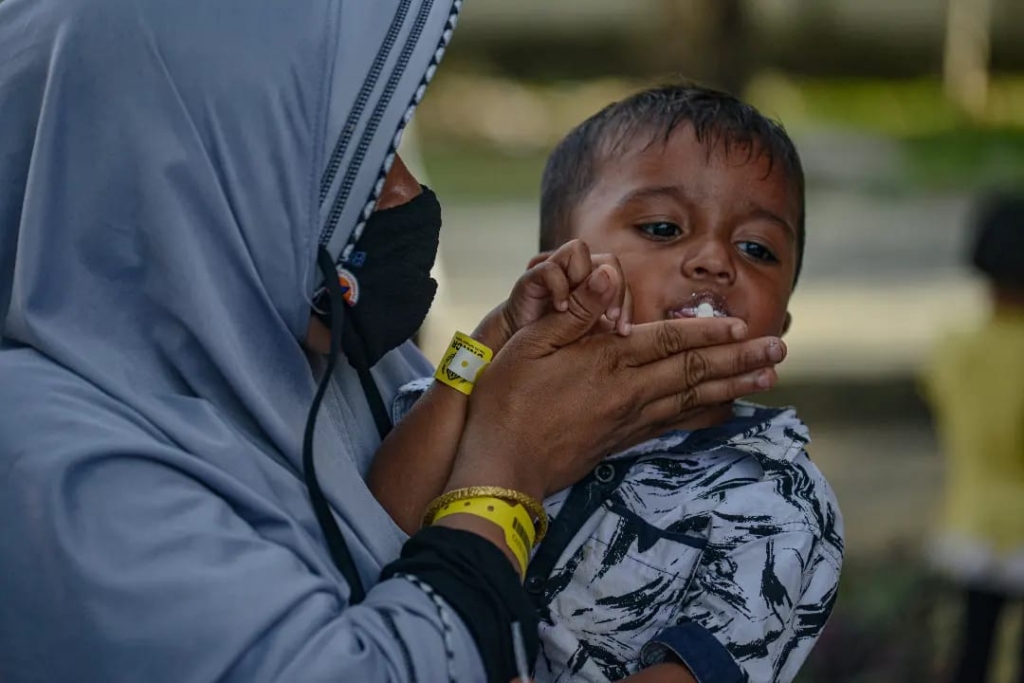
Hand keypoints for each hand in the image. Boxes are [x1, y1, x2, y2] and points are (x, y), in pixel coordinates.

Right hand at [447, 266, 785, 500]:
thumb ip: (576, 310)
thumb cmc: (508, 400)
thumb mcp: (531, 343)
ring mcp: (629, 420)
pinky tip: (720, 411)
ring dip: (733, 386)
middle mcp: (629, 392)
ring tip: (766, 379)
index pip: (670, 341)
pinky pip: (675, 424)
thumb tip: (608, 275)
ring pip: (693, 399)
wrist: (502, 467)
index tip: (744, 328)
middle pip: (695, 371)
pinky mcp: (622, 441)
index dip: (709, 333)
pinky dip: (704, 415)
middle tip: (779, 351)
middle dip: (740, 360)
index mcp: (608, 361)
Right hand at [474, 240, 631, 351]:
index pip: (620, 282)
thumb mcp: (590, 344)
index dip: (626, 304)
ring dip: (584, 280)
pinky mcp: (530, 278)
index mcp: (595, 288)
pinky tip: (559, 310)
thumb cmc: (556, 349)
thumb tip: (646, 335)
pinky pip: (549, 268)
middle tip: (611, 322)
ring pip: (579, 251)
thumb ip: (611, 332)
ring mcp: (553, 271)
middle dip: (613, 291)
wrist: (512, 350)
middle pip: (608, 262)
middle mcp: (576, 274)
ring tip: (583, 313)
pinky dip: (558, 286)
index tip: (625, 333)